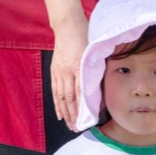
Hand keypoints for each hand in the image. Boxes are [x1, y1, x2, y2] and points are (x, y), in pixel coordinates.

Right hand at [51, 15, 87, 130]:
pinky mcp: (54, 71)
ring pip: (61, 97)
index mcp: (79, 66)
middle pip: (70, 98)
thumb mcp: (94, 52)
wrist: (67, 26)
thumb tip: (101, 89)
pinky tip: (60, 114)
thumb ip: (96, 70)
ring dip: (66, 113)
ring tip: (70, 125)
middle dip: (74, 115)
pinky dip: (57, 104)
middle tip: (78, 129)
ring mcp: (59, 72)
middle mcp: (67, 71)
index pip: (82, 92)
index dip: (84, 108)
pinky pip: (55, 91)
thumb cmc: (85, 36)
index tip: (89, 119)